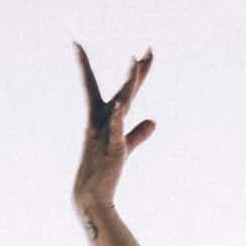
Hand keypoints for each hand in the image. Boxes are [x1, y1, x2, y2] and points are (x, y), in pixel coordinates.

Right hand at [72, 41, 155, 213]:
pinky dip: (117, 119)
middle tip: (150, 49)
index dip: (133, 73)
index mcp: (106, 118)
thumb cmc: (104, 172)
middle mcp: (103, 120)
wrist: (92, 196)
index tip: (141, 52)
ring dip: (129, 84)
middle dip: (136, 70)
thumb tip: (154, 122)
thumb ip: (138, 133)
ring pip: (120, 104)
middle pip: (124, 91)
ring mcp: (105, 133)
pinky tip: (120, 107)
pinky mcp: (111, 150)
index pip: (121, 91)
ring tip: (137, 62)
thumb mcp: (124, 148)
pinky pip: (115, 132)